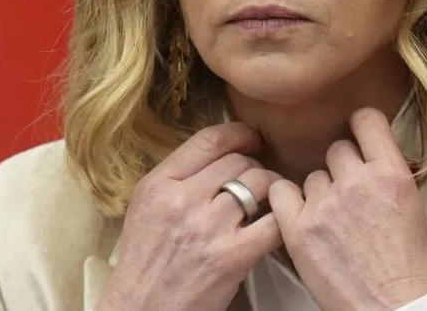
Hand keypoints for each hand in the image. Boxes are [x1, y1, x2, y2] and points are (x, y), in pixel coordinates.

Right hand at [97, 122, 282, 310]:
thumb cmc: (147, 264)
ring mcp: (210, 227)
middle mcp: (183, 200)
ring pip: (260, 184)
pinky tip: (280, 223)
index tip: (252, 137)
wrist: (144, 310)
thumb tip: (219, 157)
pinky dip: (282, 220)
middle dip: (255, 167)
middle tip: (259, 180)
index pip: (208, 141)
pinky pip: (274, 222)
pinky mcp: (233, 256)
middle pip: (238, 162)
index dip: (239, 133)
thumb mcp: (146, 209)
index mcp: (159, 185)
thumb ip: (177, 180)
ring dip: (273, 189)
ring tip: (272, 199)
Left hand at [268, 108, 426, 310]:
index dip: (360, 127)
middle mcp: (357, 181)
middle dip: (342, 169)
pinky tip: (301, 219)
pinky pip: (281, 193)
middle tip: (349, 196)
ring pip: (312, 176)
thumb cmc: (408, 263)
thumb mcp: (411, 203)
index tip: (358, 136)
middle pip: (337, 150)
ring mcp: (324, 204)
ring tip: (333, 223)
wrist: (393, 306)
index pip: (366, 120)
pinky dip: (288, 203)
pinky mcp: (298, 229)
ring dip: (319, 193)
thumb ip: (387, 172)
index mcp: (391, 172)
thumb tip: (368, 152)